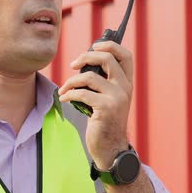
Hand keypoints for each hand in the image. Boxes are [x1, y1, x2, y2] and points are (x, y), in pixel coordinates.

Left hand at [58, 41, 132, 169]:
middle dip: (85, 57)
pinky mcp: (106, 108)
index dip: (109, 45)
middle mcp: (125, 87)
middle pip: (106, 58)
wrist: (110, 147)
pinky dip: (69, 94)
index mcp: (127, 82)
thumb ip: (103, 80)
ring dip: (71, 82)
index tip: (93, 47)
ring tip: (64, 89)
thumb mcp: (108, 97)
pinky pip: (82, 93)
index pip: (125, 54)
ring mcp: (117, 98)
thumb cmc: (104, 120)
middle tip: (72, 64)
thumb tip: (84, 60)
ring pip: (89, 77)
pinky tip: (64, 99)